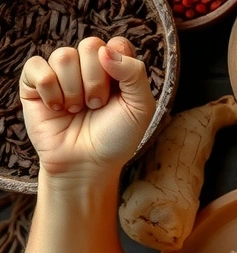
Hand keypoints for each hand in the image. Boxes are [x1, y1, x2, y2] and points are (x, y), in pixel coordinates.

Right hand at [19, 36, 155, 179]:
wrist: (87, 164)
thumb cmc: (116, 138)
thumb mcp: (141, 108)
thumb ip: (134, 73)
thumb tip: (105, 50)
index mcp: (114, 68)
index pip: (115, 43)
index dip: (118, 65)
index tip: (119, 91)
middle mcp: (86, 66)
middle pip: (90, 45)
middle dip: (97, 81)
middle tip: (97, 105)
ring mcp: (60, 73)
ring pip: (64, 56)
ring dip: (75, 90)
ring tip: (77, 110)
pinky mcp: (34, 83)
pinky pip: (38, 67)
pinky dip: (50, 91)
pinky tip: (57, 108)